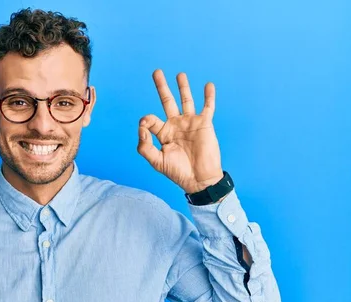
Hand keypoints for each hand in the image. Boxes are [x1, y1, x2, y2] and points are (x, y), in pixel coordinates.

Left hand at [137, 69, 223, 193]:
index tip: (145, 125)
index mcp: (162, 133)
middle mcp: (175, 125)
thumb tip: (141, 126)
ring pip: (186, 100)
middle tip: (156, 72)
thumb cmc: (177, 172)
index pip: (150, 120)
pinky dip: (209, 96)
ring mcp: (190, 123)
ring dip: (183, 87)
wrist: (199, 179)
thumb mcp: (156, 160)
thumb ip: (144, 145)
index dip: (145, 121)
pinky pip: (207, 107)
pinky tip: (208, 85)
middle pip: (167, 102)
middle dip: (162, 87)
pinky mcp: (204, 124)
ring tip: (180, 74)